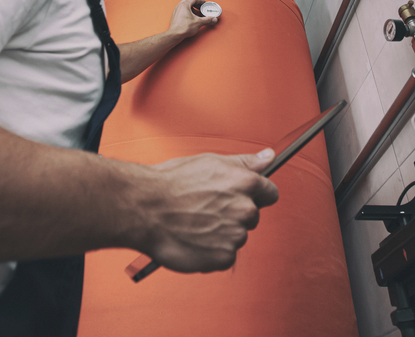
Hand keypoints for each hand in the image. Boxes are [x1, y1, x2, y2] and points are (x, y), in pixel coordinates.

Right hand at [141, 149, 279, 272]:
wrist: (144, 209)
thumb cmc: (171, 184)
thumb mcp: (210, 162)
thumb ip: (244, 162)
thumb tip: (268, 157)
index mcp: (245, 183)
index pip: (270, 193)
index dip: (255, 195)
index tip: (238, 197)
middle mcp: (244, 209)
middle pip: (252, 216)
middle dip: (234, 214)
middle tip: (206, 209)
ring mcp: (235, 235)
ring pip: (237, 236)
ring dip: (222, 234)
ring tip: (195, 224)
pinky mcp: (223, 257)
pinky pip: (226, 256)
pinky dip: (212, 252)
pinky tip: (194, 239)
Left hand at [167, 0, 216, 39]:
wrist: (175, 34)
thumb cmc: (183, 27)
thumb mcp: (199, 22)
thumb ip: (207, 20)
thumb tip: (213, 19)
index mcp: (184, 5)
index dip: (200, 0)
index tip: (204, 3)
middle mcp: (179, 6)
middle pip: (188, 1)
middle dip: (195, 4)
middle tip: (200, 7)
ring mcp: (176, 11)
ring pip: (184, 5)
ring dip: (191, 8)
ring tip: (196, 13)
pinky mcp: (175, 16)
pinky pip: (181, 10)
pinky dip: (187, 12)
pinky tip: (190, 17)